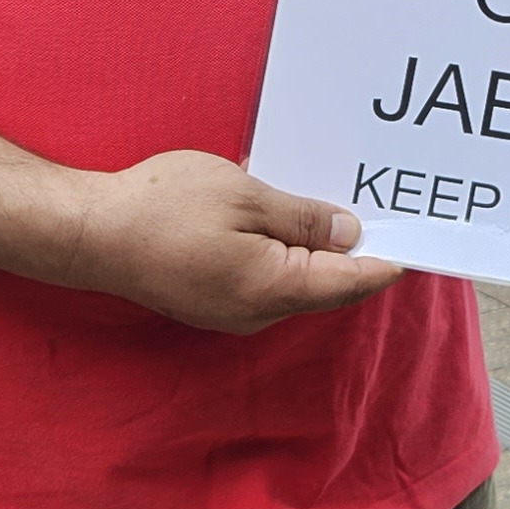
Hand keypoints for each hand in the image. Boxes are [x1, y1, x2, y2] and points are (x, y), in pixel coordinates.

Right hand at [67, 150, 401, 333]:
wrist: (90, 233)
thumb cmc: (162, 207)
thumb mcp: (243, 195)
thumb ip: (300, 218)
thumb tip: (348, 234)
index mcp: (273, 287)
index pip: (349, 281)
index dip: (386, 262)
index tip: (418, 245)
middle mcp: (257, 312)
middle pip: (326, 287)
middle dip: (358, 256)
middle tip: (388, 216)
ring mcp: (232, 313)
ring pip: (297, 285)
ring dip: (320, 255)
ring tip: (345, 213)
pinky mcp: (213, 302)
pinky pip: (268, 282)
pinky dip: (288, 257)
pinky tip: (290, 225)